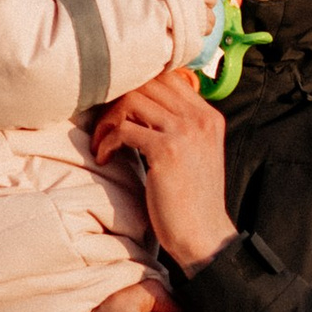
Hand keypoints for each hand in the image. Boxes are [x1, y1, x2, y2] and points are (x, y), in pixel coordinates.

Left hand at [95, 65, 236, 272]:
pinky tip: (105, 159)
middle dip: (118, 100)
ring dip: (108, 121)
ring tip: (102, 144)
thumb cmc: (191, 200)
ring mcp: (185, 132)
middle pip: (148, 82)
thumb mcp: (194, 154)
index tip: (120, 111)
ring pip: (132, 100)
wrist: (203, 235)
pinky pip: (124, 130)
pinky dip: (107, 143)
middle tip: (105, 127)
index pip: (168, 76)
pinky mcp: (167, 150)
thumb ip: (177, 127)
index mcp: (208, 116)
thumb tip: (138, 105)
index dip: (137, 87)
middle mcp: (199, 118)